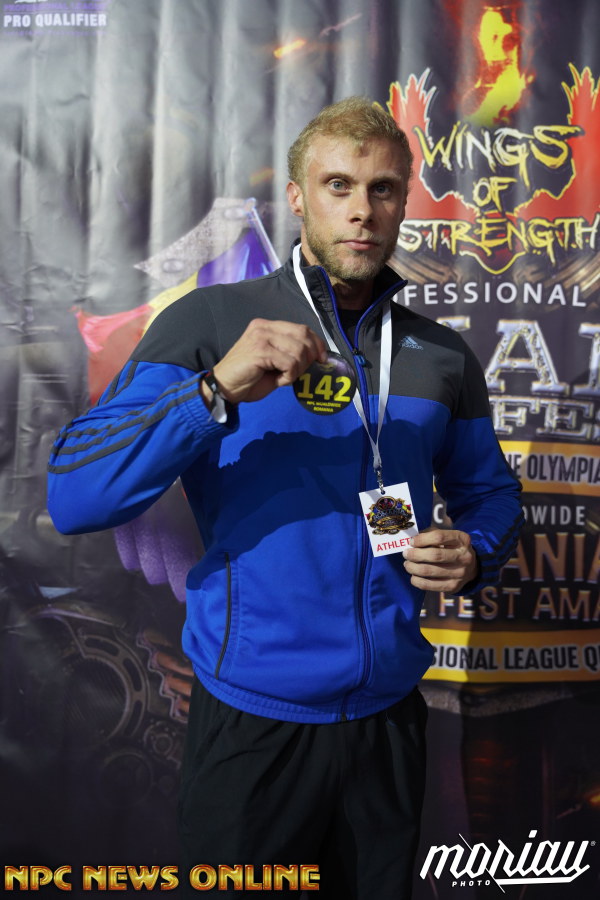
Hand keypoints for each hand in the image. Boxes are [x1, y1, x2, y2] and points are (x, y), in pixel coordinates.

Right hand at [201, 318, 327, 405]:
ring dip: (297, 370)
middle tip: (300, 372)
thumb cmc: (248, 378)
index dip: (317, 343)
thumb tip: (315, 356)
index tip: (322, 359)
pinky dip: (289, 376)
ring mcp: (261, 337)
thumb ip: (289, 353)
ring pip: (298, 350)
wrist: (224, 388)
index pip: (302, 328)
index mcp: (267, 326)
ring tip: (284, 377)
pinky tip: (279, 381)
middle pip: (303, 335)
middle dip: (309, 357)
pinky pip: (290, 363)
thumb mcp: (273, 361)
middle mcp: (264, 327)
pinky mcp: (260, 351)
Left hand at [402, 527, 478, 592]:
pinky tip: (413, 576)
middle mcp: (464, 556)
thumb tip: (411, 540)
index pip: (439, 537)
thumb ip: (431, 535)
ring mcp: (460, 573)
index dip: (422, 539)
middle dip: (415, 554)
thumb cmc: (452, 548)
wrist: (470, 568)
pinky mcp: (453, 586)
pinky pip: (429, 585)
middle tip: (406, 554)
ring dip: (413, 567)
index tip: (411, 542)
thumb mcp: (447, 537)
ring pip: (429, 571)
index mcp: (462, 540)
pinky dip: (417, 580)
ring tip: (407, 564)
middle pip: (434, 555)